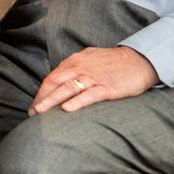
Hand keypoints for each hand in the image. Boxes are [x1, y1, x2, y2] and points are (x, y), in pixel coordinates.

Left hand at [30, 46, 158, 113]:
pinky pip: (89, 94)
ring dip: (51, 100)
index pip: (52, 78)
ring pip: (67, 88)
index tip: (34, 106)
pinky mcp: (107, 87)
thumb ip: (75, 68)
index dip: (41, 92)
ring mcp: (93, 77)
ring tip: (40, 112)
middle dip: (41, 98)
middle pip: (54, 82)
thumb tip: (61, 81)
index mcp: (74, 61)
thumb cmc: (114, 62)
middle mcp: (80, 67)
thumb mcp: (90, 59)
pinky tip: (67, 109)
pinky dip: (77, 101)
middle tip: (32, 113)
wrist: (141, 60)